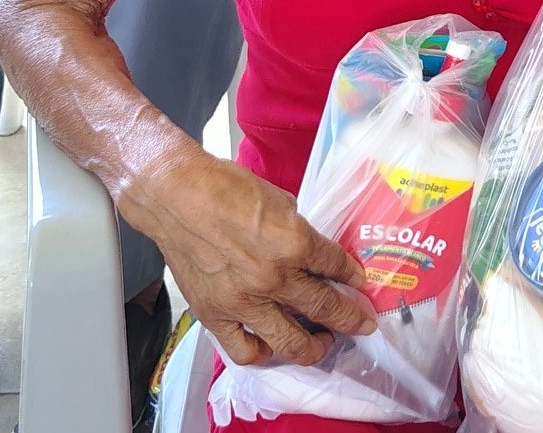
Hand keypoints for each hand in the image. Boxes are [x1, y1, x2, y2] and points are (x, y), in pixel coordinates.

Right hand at [127, 146, 376, 367]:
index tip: (362, 285)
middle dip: (351, 319)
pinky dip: (263, 354)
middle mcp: (274, 279)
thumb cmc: (229, 189)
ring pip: (289, 342)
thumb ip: (299, 232)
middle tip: (363, 324)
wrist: (179, 198)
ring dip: (314, 347)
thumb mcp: (282, 202)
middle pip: (325, 309)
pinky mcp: (215, 316)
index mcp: (295, 244)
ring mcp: (244, 302)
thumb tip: (312, 252)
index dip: (354, 278)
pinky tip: (273, 347)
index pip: (336, 267)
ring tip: (323, 344)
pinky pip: (245, 351)